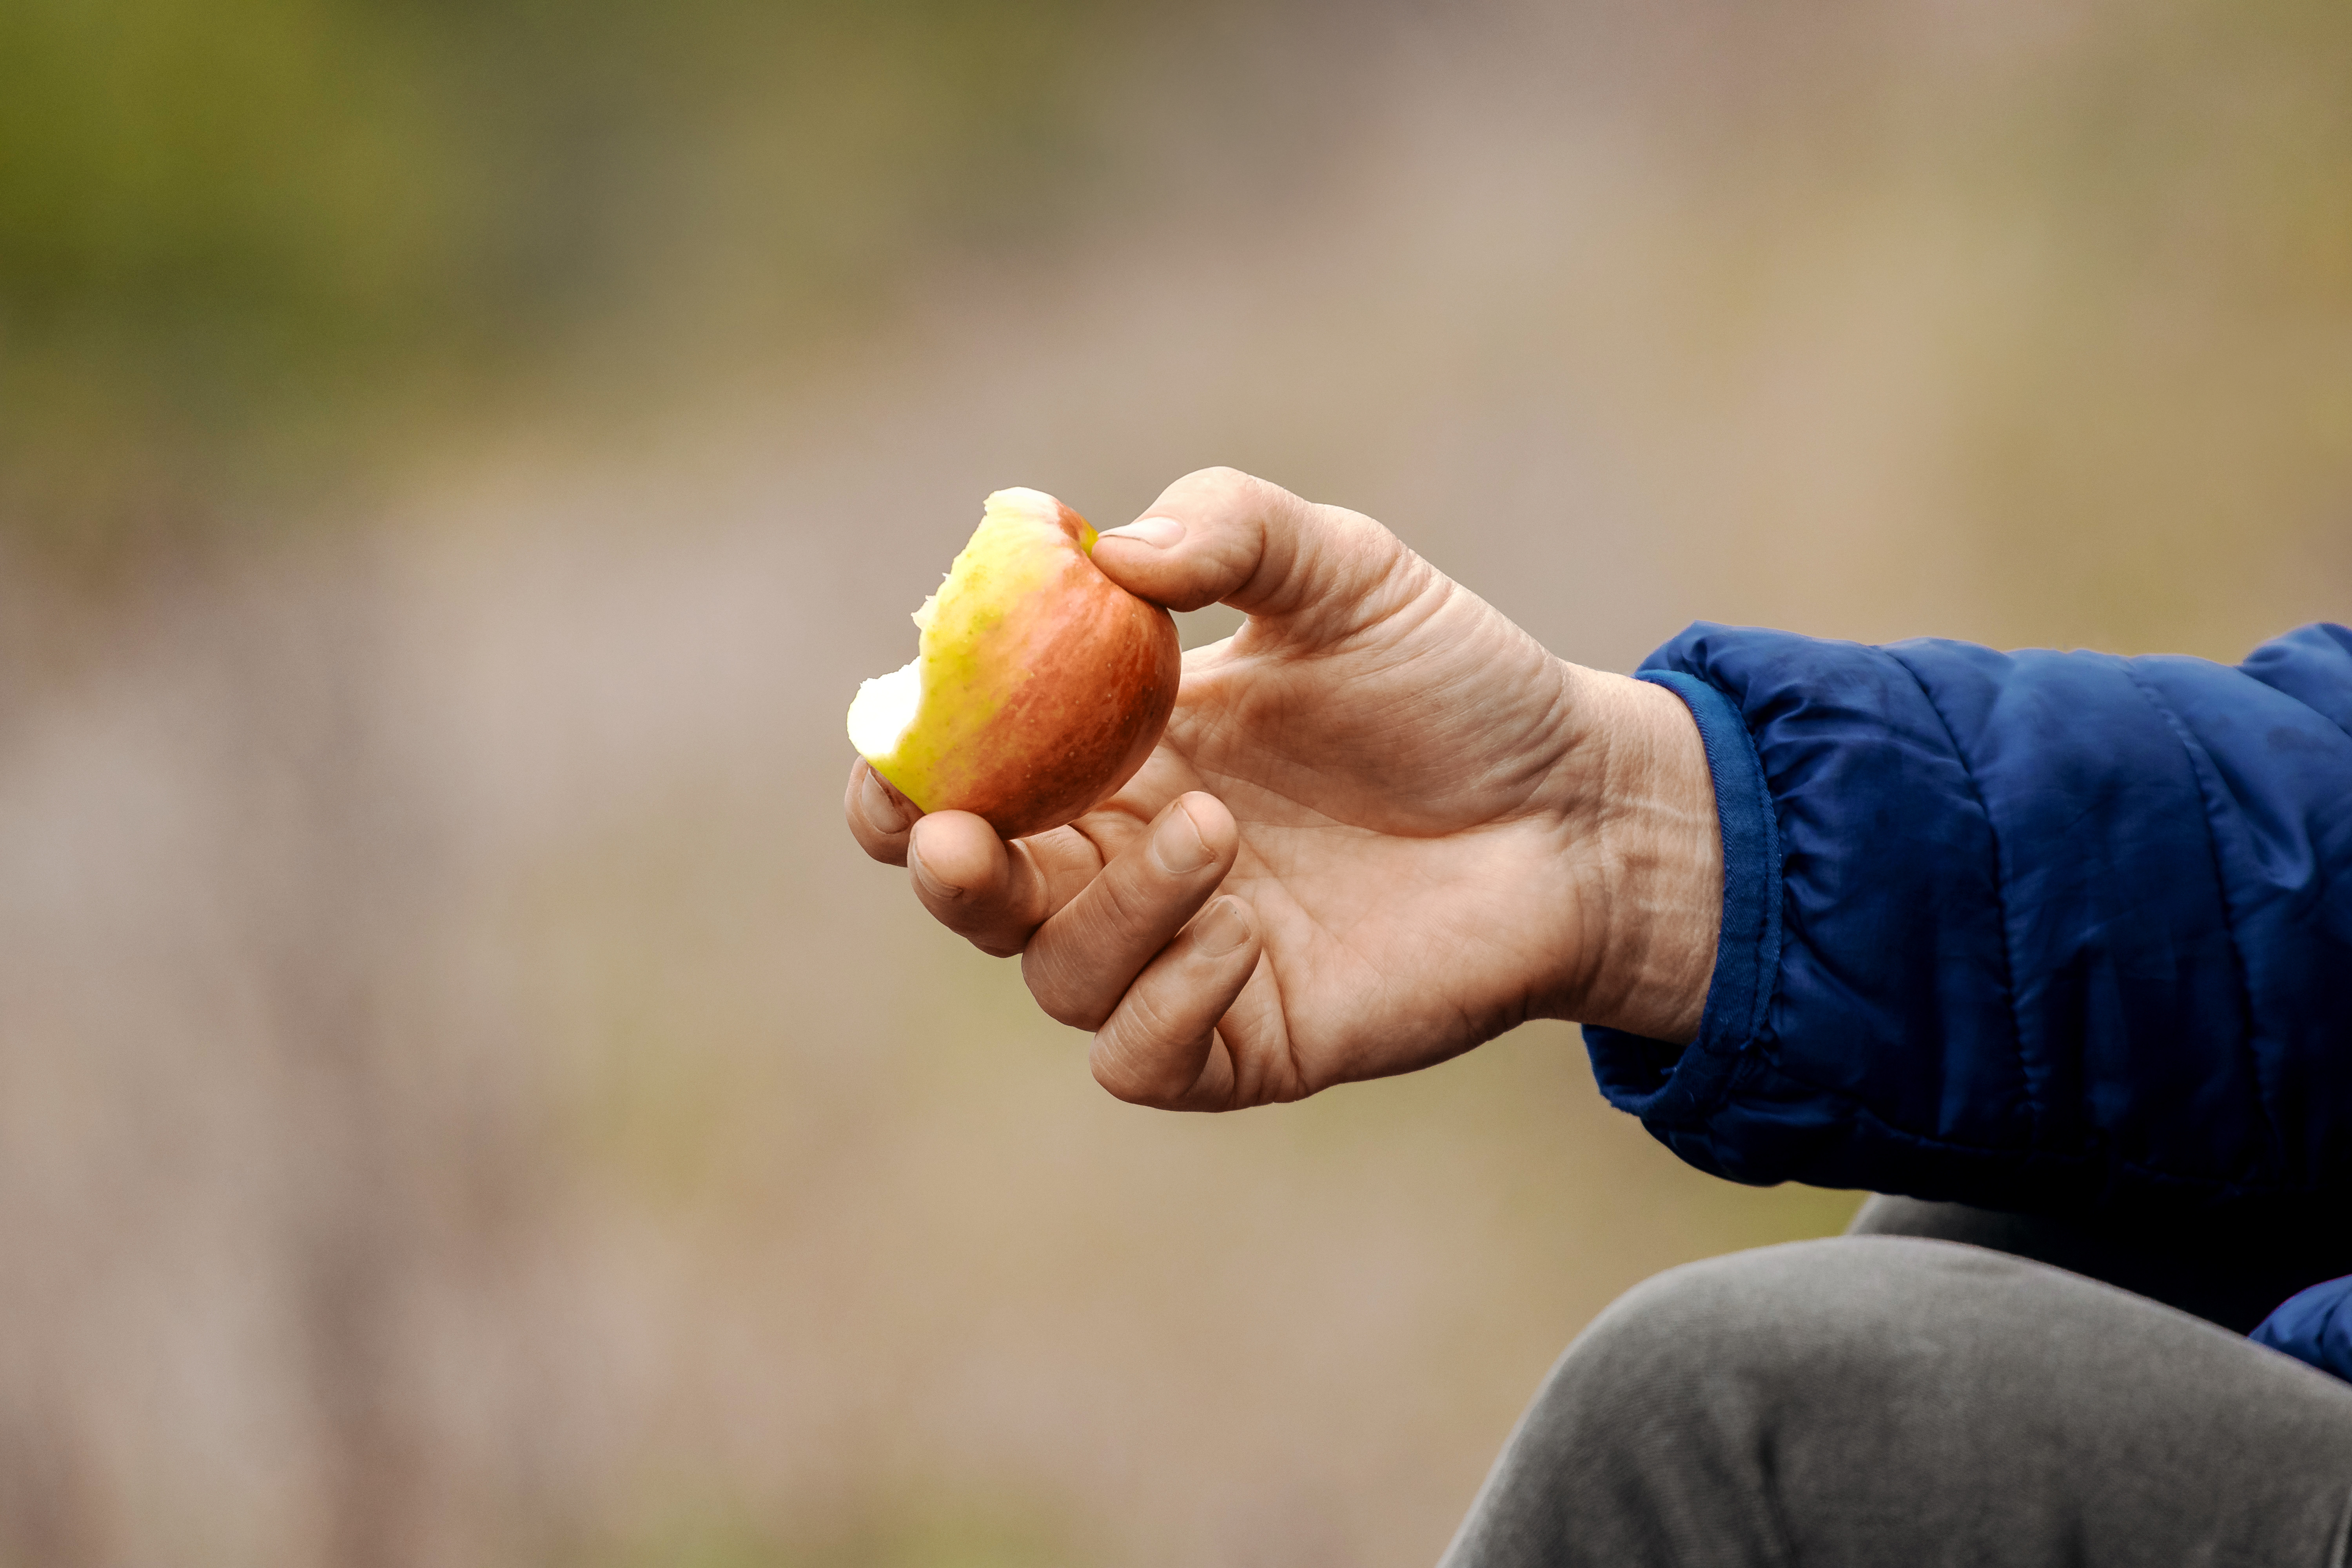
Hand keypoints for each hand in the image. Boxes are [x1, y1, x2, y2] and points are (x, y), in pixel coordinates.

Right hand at [846, 468, 1721, 1109]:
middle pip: (976, 892)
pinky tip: (1240, 935)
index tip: (892, 740)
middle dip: (945, 867)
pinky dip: (1162, 1004)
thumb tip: (1103, 546)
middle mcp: (1129, 858)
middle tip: (957, 836)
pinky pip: (1141, 1057)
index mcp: (1118, 752)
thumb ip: (1229, 533)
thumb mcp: (1347, 573)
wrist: (1580, 803)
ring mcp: (1185, 955)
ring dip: (1108, 908)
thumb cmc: (1456, 684)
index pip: (963, 776)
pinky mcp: (1248, 1038)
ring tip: (1218, 830)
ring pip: (1057, 972)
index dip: (902, 771)